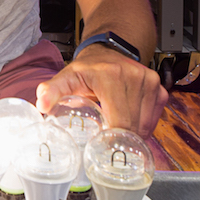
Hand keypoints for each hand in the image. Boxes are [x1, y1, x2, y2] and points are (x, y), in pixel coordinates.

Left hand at [37, 47, 167, 135]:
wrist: (108, 50)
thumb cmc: (88, 68)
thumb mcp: (67, 76)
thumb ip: (53, 90)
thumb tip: (41, 105)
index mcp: (111, 76)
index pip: (120, 121)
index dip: (114, 140)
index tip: (104, 149)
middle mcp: (134, 77)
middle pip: (134, 126)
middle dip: (122, 139)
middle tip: (108, 144)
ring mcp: (149, 82)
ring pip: (145, 125)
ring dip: (133, 133)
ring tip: (116, 128)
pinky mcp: (158, 88)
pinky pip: (153, 118)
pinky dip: (142, 125)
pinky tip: (129, 121)